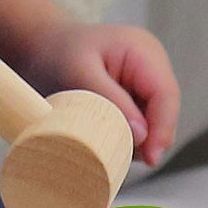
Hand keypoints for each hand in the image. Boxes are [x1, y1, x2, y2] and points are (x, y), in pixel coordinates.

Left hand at [26, 22, 180, 168]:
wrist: (41, 48)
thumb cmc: (57, 54)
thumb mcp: (78, 73)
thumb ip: (110, 101)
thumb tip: (142, 135)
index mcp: (143, 51)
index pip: (166, 95)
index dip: (162, 129)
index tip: (150, 159)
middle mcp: (151, 65)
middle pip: (164, 111)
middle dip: (148, 138)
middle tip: (117, 154)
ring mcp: (145, 81)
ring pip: (154, 122)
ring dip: (135, 139)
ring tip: (101, 138)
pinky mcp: (135, 96)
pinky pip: (141, 124)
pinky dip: (126, 136)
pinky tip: (102, 134)